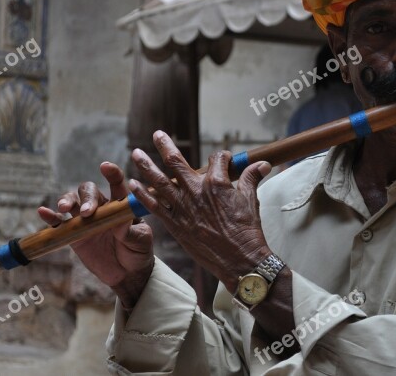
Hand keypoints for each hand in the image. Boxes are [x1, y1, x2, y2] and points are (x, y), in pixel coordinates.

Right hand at [38, 162, 153, 308]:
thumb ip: (131, 230)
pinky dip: (50, 216)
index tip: (105, 166)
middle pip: (89, 191)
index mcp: (121, 204)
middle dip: (86, 197)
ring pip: (72, 201)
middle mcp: (102, 207)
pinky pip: (60, 222)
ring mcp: (85, 219)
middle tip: (87, 212)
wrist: (127, 273)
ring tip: (64, 208)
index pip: (117, 184)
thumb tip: (121, 221)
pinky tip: (43, 212)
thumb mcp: (140, 240)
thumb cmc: (138, 251)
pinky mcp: (73, 233)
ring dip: (67, 200)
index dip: (112, 174)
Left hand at [127, 131, 271, 292]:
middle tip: (157, 135)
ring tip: (136, 153)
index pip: (215, 160)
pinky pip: (154, 206)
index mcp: (217, 183)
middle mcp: (196, 191)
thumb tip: (262, 163)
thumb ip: (252, 178)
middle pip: (176, 163)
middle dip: (165, 146)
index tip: (224, 161)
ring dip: (146, 166)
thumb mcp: (252, 200)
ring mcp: (183, 208)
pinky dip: (142, 195)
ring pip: (160, 181)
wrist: (240, 260)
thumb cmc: (247, 231)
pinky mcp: (175, 225)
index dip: (222, 157)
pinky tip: (133, 184)